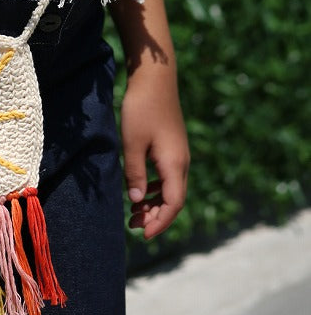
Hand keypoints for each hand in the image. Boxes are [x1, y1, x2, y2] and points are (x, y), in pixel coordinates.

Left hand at [120, 66, 189, 239]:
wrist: (155, 78)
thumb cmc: (142, 108)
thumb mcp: (133, 142)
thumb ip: (134, 173)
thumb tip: (136, 201)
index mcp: (175, 164)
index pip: (173, 204)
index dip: (160, 222)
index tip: (143, 235)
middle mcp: (182, 162)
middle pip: (173, 199)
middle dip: (155, 216)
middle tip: (132, 225)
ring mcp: (178, 153)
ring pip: (170, 188)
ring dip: (154, 202)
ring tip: (133, 211)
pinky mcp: (172, 145)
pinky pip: (167, 175)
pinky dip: (154, 187)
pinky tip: (139, 188)